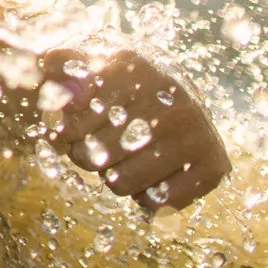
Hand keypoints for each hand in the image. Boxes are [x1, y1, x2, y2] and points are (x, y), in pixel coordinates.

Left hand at [40, 47, 229, 210]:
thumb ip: (62, 66)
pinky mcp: (214, 166)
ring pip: (120, 184)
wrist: (177, 92)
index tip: (69, 125)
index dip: (65, 130)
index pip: (74, 121)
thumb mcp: (88, 63)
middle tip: (97, 142)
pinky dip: (144, 195)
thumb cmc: (119, 82)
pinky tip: (152, 171)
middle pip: (93, 156)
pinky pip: (155, 203)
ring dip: (113, 175)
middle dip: (85, 154)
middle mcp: (172, 101)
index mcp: (134, 69)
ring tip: (124, 154)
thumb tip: (55, 75)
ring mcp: (197, 134)